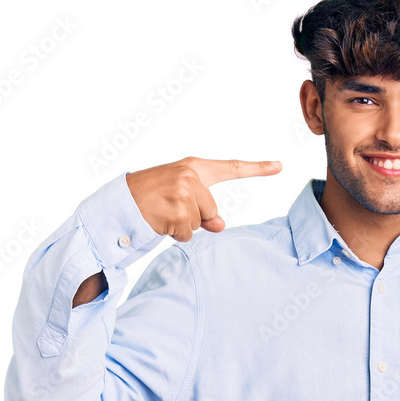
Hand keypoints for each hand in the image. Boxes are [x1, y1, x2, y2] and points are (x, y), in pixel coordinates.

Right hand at [126, 156, 281, 241]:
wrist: (119, 202)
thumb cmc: (152, 198)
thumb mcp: (181, 198)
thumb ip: (206, 210)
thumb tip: (220, 226)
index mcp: (194, 167)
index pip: (231, 168)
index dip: (257, 169)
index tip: (279, 166)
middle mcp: (190, 175)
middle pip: (213, 211)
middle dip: (195, 217)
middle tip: (169, 208)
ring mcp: (184, 192)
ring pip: (200, 224)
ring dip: (183, 226)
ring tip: (162, 212)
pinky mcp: (178, 210)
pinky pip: (188, 234)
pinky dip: (174, 234)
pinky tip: (159, 221)